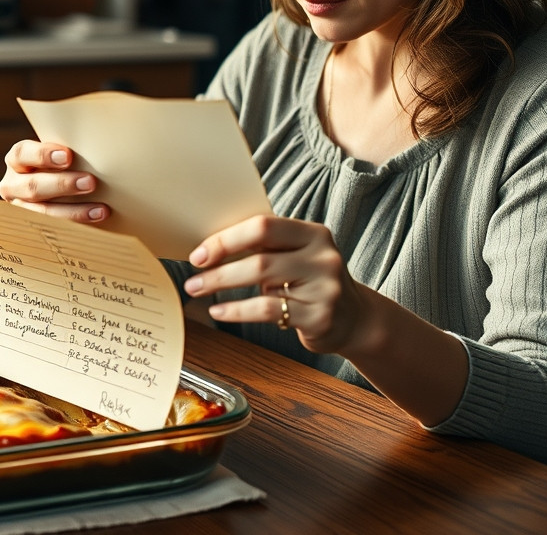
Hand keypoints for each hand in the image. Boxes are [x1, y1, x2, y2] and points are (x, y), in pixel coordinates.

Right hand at [0, 140, 108, 224]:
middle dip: (62, 185)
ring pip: (41, 213)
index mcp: (17, 160)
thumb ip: (71, 148)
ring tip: (100, 209)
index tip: (68, 156)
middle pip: (32, 186)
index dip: (43, 155)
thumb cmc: (64, 164)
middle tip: (91, 182)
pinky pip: (52, 230)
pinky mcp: (32, 227)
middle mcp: (12, 184)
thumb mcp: (60, 153)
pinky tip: (96, 219)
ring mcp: (20, 209)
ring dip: (73, 211)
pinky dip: (76, 225)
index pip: (22, 154)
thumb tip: (101, 137)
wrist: (60, 189)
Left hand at [181, 214, 371, 355]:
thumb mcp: (296, 256)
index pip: (263, 227)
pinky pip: (267, 310)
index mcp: (313, 233)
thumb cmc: (310, 282)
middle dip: (218, 267)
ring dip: (222, 286)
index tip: (199, 253)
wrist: (355, 319)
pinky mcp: (319, 316)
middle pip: (259, 257)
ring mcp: (325, 287)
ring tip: (198, 290)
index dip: (226, 239)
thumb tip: (208, 244)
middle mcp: (323, 257)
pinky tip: (219, 311)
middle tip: (192, 276)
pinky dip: (237, 311)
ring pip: (261, 284)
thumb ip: (265, 246)